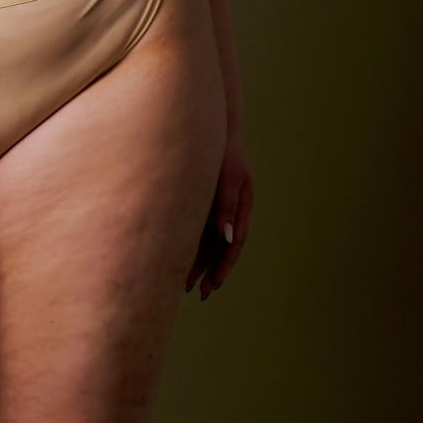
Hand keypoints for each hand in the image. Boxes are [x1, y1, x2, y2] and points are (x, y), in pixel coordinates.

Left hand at [186, 128, 252, 299]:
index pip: (235, 241)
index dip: (226, 263)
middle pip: (222, 247)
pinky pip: (198, 231)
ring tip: (188, 287)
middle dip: (212, 271)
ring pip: (209, 242)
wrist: (209, 129)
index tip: (216, 281)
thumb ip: (227, 207)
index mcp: (243, 205)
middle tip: (203, 293)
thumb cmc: (223, 152)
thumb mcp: (228, 179)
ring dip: (200, 264)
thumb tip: (226, 238)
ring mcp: (216, 207)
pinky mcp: (203, 203)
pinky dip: (190, 248)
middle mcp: (231, 210)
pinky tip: (178, 262)